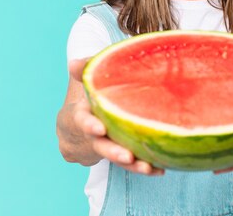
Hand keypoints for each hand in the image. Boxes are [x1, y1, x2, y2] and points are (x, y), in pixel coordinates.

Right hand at [65, 59, 164, 174]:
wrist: (82, 121)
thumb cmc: (91, 96)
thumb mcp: (88, 81)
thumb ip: (85, 70)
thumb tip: (72, 63)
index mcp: (84, 116)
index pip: (84, 122)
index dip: (90, 126)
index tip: (99, 128)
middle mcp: (95, 135)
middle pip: (101, 146)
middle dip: (113, 152)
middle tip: (127, 156)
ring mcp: (108, 146)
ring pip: (118, 158)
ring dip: (132, 165)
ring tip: (147, 168)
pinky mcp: (122, 154)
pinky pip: (132, 164)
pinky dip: (146, 167)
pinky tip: (161, 169)